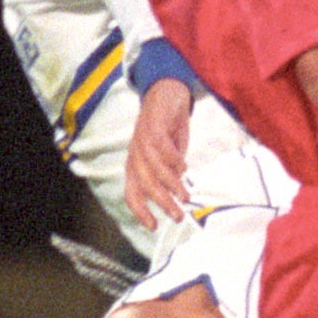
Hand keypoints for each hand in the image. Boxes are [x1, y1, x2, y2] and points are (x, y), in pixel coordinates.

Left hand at [124, 77, 194, 233]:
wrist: (166, 90)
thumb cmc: (168, 127)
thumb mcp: (169, 155)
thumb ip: (170, 173)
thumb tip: (178, 194)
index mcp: (136, 164)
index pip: (132, 192)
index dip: (140, 211)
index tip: (153, 226)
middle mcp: (135, 154)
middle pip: (144, 184)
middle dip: (161, 203)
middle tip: (177, 216)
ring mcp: (142, 140)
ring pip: (153, 169)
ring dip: (169, 185)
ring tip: (185, 196)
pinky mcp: (153, 126)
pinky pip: (161, 147)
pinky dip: (173, 160)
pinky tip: (184, 168)